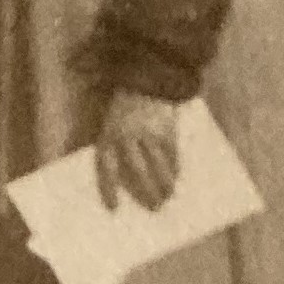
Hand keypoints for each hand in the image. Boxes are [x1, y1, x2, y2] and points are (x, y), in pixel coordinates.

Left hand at [94, 88, 184, 213]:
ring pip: (157, 165)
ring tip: (168, 197)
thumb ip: (114, 144)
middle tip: (155, 208)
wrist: (147, 75)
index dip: (108, 188)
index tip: (114, 208)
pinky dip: (175, 167)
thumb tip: (120, 178)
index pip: (106, 167)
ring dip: (164, 184)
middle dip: (146, 192)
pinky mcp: (166, 126)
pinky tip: (176, 177)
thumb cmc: (126, 104)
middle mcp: (127, 134)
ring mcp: (148, 131)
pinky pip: (171, 153)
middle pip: (137, 171)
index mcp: (109, 133)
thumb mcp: (111, 120)